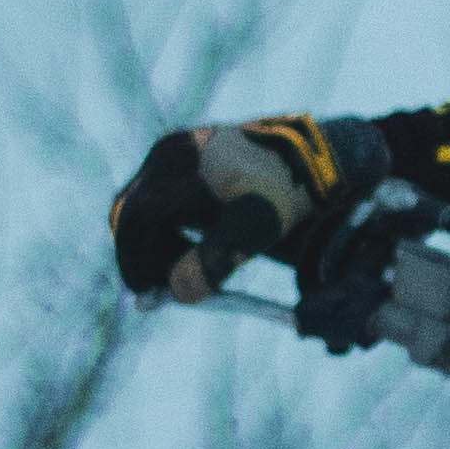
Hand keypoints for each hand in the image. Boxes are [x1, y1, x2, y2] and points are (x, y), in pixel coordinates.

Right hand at [109, 115, 390, 303]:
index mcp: (179, 162)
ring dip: (159, 246)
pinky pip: (160, 204)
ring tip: (190, 269)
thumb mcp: (256, 227)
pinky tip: (195, 249)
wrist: (316, 162)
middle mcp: (170, 153)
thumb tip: (178, 292)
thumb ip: (216, 258)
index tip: (150, 294)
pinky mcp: (184, 166)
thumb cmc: (286, 192)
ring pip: (145, 212)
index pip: (136, 219)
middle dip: (146, 256)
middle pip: (133, 215)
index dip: (136, 261)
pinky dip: (169, 233)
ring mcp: (175, 156)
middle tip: (169, 288)